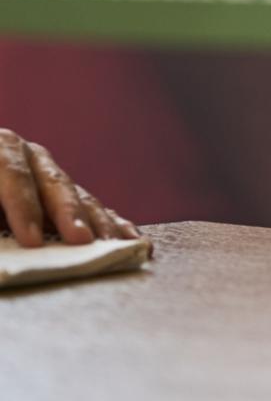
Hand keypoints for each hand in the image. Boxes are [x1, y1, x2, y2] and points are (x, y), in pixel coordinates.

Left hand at [0, 129, 140, 246]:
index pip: (11, 172)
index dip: (23, 206)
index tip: (32, 240)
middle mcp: (27, 155)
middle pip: (52, 181)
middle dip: (70, 212)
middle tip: (81, 238)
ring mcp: (50, 173)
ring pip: (78, 196)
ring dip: (96, 222)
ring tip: (111, 245)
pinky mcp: (67, 195)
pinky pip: (93, 210)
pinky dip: (111, 225)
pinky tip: (129, 238)